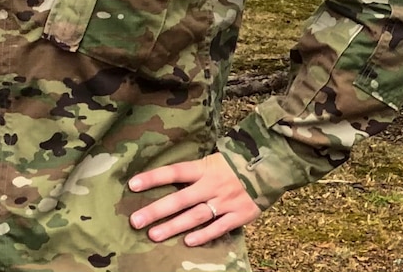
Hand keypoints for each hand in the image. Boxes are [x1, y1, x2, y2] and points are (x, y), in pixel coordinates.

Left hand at [127, 153, 260, 246]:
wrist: (270, 167)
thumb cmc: (234, 164)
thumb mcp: (211, 161)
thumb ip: (193, 172)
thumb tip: (164, 180)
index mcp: (204, 168)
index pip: (174, 171)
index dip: (153, 178)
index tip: (132, 185)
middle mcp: (212, 185)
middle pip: (180, 199)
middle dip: (156, 211)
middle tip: (136, 221)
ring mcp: (226, 201)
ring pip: (196, 216)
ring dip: (174, 226)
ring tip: (154, 235)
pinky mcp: (241, 215)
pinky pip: (220, 227)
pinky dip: (204, 235)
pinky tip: (188, 242)